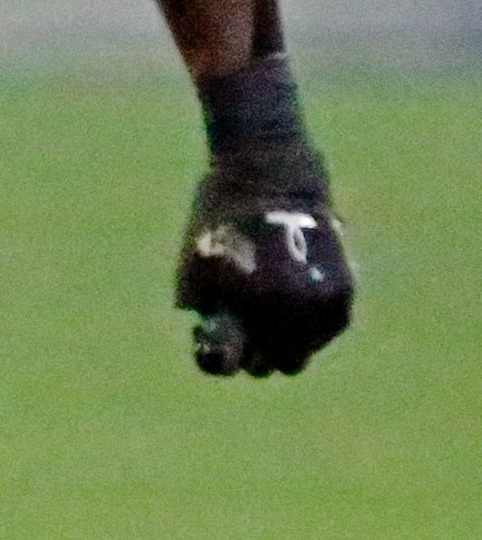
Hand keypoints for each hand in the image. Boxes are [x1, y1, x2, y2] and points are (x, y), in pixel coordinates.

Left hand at [176, 160, 353, 376]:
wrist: (271, 174)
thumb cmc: (223, 217)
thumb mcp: (196, 260)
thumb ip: (203, 306)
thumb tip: (209, 339)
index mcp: (245, 301)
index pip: (228, 361)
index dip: (220, 358)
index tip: (217, 345)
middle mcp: (286, 309)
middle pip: (272, 365)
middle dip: (258, 353)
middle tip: (248, 330)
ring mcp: (319, 304)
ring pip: (302, 354)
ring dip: (285, 343)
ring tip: (272, 311)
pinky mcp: (343, 294)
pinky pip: (325, 332)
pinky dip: (310, 326)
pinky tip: (294, 298)